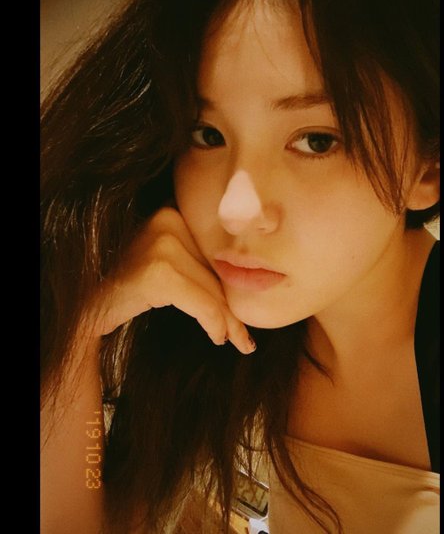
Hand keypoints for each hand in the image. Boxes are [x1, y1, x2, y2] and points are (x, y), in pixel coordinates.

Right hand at [82, 205, 255, 353]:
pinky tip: (217, 336)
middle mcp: (168, 218)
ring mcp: (161, 243)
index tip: (246, 310)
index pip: (215, 253)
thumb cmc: (130, 287)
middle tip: (246, 337)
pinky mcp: (158, 272)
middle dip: (233, 306)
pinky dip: (214, 323)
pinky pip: (202, 303)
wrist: (87, 306)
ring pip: (213, 288)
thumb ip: (199, 262)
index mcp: (173, 211)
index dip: (232, 283)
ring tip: (238, 341)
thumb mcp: (168, 263)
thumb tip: (247, 282)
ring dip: (229, 322)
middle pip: (216, 269)